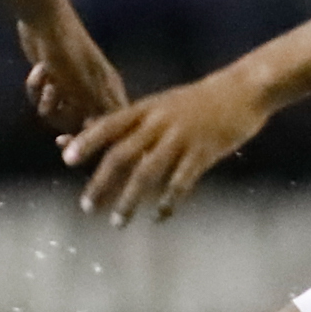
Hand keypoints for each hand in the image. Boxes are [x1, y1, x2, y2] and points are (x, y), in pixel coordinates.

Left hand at [18, 15, 125, 131]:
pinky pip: (40, 97)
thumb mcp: (83, 86)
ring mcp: (71, 84)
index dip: (86, 138)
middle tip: (53, 97)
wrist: (44, 18)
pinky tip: (38, 70)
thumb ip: (94, 112)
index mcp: (107, 91)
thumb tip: (101, 136)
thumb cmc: (68, 52)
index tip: (65, 142)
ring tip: (46, 81)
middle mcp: (92, 90)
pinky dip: (35, 87)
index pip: (105, 127)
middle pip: (76, 124)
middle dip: (59, 115)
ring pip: (55, 112)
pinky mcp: (51, 77)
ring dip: (45, 99)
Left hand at [60, 69, 268, 224]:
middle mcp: (159, 122)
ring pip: (147, 172)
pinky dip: (167, 201)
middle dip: (101, 182)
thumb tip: (97, 135)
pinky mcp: (204, 151)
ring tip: (117, 222)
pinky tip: (159, 218)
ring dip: (129, 200)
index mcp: (147, 109)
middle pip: (121, 154)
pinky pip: (181, 181)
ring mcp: (181, 136)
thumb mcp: (162, 103)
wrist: (243, 89)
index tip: (67, 158)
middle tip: (87, 207)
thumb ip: (134, 121)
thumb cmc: (199, 101)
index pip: (109, 124)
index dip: (87, 141)